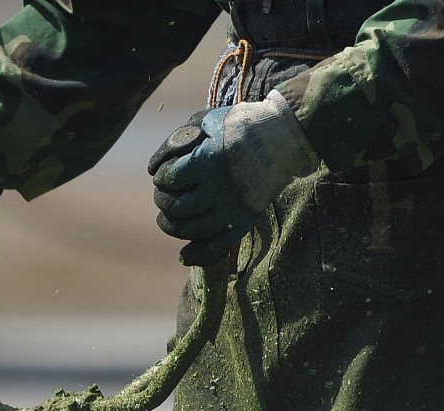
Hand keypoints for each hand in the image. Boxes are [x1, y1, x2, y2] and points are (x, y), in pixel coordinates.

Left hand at [149, 92, 317, 265]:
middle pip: (176, 208)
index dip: (161, 179)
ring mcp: (232, 208)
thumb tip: (157, 165)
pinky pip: (217, 247)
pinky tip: (183, 255)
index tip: (162, 175)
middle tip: (162, 196)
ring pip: (191, 230)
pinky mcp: (244, 221)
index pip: (168, 180)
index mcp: (207, 162)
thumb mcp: (209, 121)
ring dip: (172, 227)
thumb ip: (181, 138)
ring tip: (166, 219)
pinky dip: (197, 255)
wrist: (286, 135)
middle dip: (162, 202)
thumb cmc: (244, 124)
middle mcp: (218, 189)